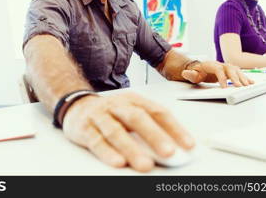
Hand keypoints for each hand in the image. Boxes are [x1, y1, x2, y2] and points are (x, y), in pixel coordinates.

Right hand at [62, 92, 194, 171]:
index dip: (174, 128)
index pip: (157, 112)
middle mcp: (117, 106)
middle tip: (169, 152)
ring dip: (131, 148)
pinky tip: (117, 162)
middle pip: (137, 118)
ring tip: (145, 165)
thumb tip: (175, 147)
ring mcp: (100, 116)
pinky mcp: (84, 128)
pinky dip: (107, 152)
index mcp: (133, 100)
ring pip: (115, 131)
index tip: (188, 145)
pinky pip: (96, 141)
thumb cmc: (110, 112)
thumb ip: (150, 126)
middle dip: (154, 136)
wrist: (77, 104)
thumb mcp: (131, 112)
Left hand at [181, 61, 253, 87]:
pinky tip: (251, 82)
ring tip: (248, 85)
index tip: (224, 87)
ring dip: (242, 77)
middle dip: (235, 77)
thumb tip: (185, 73)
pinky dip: (245, 77)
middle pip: (230, 69)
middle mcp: (220, 64)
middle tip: (239, 87)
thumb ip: (189, 74)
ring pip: (236, 70)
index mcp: (211, 64)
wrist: (200, 68)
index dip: (222, 78)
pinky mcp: (230, 71)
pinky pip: (239, 73)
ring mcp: (226, 67)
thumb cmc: (197, 72)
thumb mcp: (192, 74)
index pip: (218, 69)